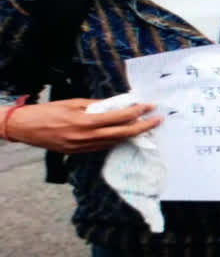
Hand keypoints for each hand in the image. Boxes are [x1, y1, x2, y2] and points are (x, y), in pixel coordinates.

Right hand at [6, 98, 161, 152]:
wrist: (25, 128)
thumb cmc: (48, 111)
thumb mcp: (74, 103)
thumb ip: (97, 105)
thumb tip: (116, 104)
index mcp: (86, 121)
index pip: (119, 117)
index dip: (137, 112)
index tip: (150, 106)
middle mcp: (87, 137)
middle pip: (122, 133)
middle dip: (143, 127)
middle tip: (158, 120)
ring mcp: (84, 147)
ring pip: (114, 142)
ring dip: (132, 134)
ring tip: (146, 126)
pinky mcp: (79, 153)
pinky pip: (103, 146)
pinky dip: (116, 140)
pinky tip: (125, 135)